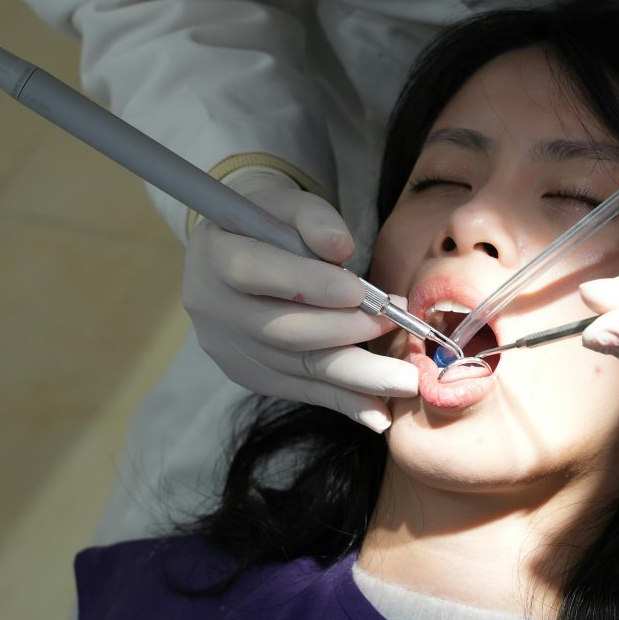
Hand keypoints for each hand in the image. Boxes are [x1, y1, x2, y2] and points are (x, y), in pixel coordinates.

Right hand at [183, 168, 417, 430]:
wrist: (237, 249)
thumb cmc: (272, 221)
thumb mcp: (287, 203)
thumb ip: (313, 218)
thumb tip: (340, 247)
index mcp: (215, 255)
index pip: (255, 271)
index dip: (308, 283)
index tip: (359, 290)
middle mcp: (215, 309)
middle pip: (283, 330)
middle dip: (345, 331)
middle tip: (396, 326)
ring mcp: (231, 349)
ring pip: (298, 367)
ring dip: (356, 377)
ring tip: (403, 382)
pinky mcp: (251, 375)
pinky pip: (302, 391)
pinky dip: (343, 402)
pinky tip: (379, 415)